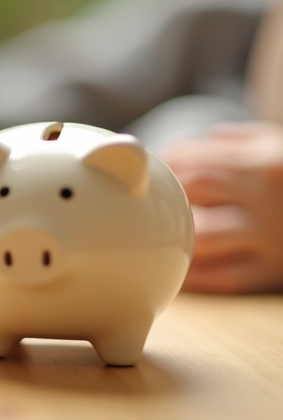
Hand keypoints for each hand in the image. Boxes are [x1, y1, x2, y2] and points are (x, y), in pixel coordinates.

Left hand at [162, 122, 282, 292]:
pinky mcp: (276, 271)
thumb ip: (237, 142)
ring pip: (205, 237)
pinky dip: (196, 277)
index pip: (195, 162)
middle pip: (194, 194)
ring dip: (174, 238)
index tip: (151, 177)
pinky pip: (226, 277)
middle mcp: (268, 197)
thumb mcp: (280, 145)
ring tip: (155, 238)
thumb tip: (185, 146)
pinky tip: (177, 273)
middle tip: (149, 208)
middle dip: (166, 200)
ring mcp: (272, 236)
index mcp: (266, 162)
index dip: (165, 170)